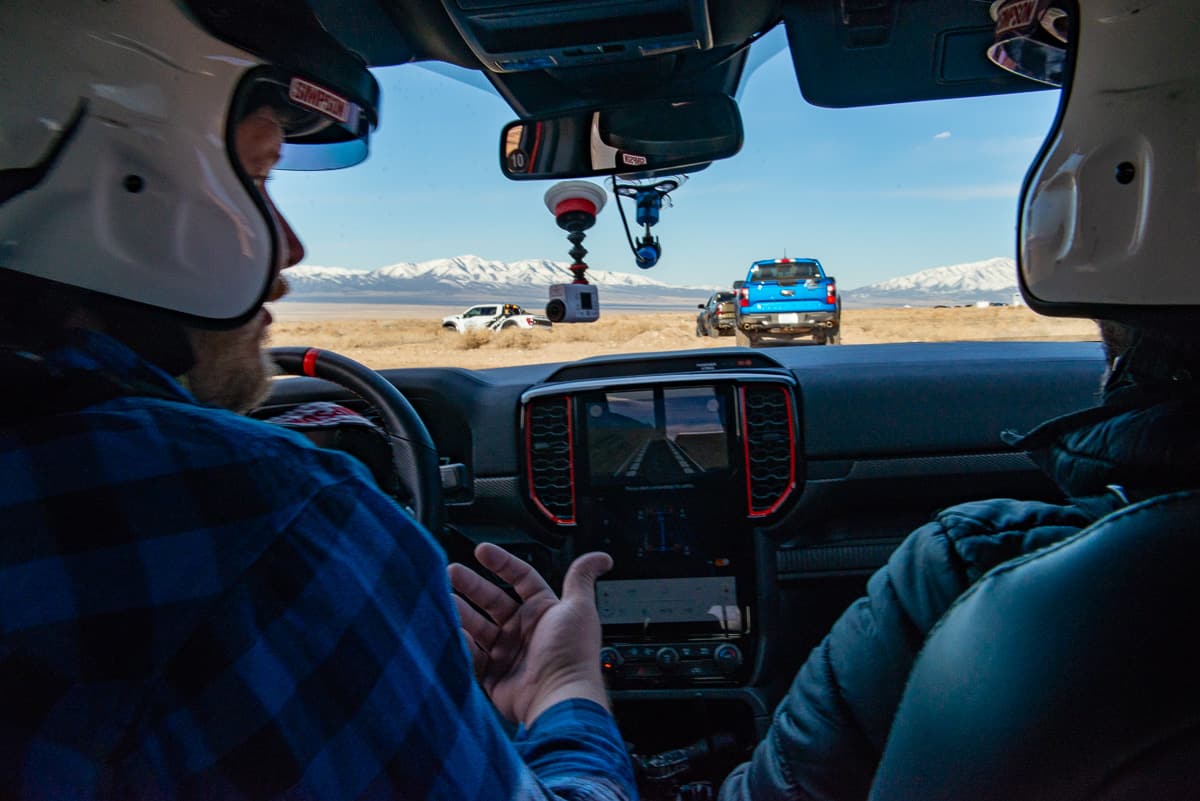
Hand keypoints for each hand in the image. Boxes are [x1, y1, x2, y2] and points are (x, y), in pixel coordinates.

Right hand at [447, 543, 612, 726]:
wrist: (559, 698)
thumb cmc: (572, 654)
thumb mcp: (579, 608)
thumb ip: (582, 578)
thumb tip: (601, 558)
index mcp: (543, 611)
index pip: (520, 579)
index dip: (502, 563)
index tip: (482, 551)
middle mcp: (524, 630)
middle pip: (493, 599)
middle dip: (472, 585)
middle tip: (451, 572)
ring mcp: (508, 652)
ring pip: (478, 626)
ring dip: (461, 611)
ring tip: (444, 599)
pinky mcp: (494, 676)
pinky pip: (471, 656)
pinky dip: (461, 644)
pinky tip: (453, 631)